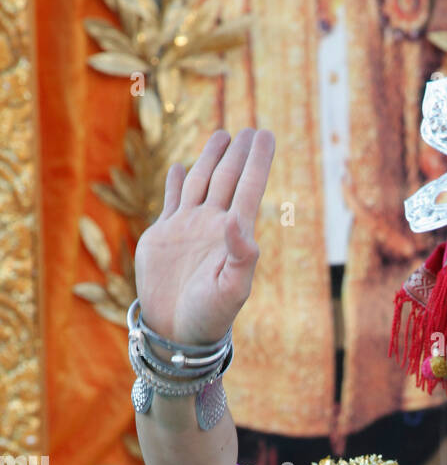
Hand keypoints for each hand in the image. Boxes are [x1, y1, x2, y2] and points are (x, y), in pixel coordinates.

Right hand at [134, 127, 275, 346]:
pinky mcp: (164, 235)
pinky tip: (182, 166)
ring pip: (201, 182)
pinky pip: (172, 200)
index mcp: (232, 235)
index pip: (248, 189)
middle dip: (238, 154)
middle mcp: (212, 225)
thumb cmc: (211, 316)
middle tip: (249, 131)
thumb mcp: (232, 290)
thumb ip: (242, 255)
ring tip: (222, 136)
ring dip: (211, 159)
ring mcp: (188, 228)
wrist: (177, 333)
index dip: (257, 162)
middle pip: (227, 179)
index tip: (265, 135)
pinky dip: (176, 181)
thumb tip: (238, 219)